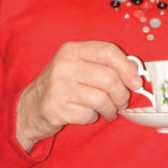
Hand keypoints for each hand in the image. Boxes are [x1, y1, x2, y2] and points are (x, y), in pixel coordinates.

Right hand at [16, 41, 137, 151]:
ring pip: (102, 100)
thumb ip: (105, 65)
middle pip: (110, 79)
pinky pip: (89, 115)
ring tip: (108, 111)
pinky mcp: (56, 108)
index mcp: (72, 50)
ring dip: (110, 110)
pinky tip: (86, 114)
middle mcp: (64, 65)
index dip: (127, 67)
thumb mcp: (80, 67)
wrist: (31, 107)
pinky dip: (93, 118)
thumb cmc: (63, 86)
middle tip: (121, 102)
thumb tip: (136, 73)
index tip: (136, 82)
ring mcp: (58, 87)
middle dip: (122, 95)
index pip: (108, 51)